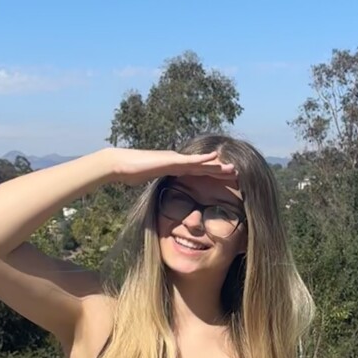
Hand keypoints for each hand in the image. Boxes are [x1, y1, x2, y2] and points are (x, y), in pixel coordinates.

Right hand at [108, 147, 239, 188]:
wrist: (120, 165)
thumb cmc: (130, 174)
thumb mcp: (149, 183)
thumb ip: (157, 187)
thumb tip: (159, 200)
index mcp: (174, 168)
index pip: (197, 173)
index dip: (212, 176)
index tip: (225, 180)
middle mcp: (177, 162)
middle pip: (204, 168)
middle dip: (220, 172)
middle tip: (237, 174)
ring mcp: (175, 159)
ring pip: (201, 163)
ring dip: (218, 166)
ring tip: (233, 168)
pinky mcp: (171, 159)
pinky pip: (190, 160)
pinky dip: (203, 159)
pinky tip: (215, 157)